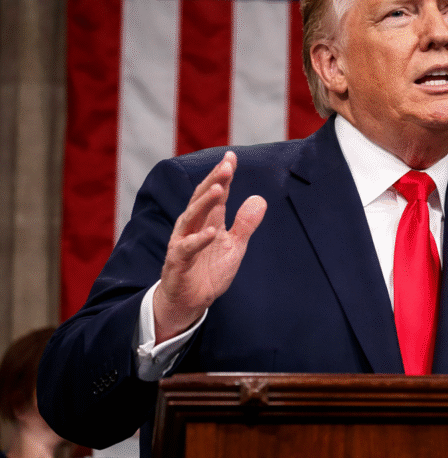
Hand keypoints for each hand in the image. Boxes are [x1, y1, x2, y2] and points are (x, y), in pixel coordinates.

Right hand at [153, 151, 266, 342]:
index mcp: (208, 220)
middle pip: (202, 198)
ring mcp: (183, 242)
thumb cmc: (210, 270)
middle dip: (214, 181)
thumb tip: (260, 199)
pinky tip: (211, 232)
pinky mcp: (178, 261)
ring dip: (204, 203)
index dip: (223, 176)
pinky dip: (199, 240)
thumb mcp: (234, 246)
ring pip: (191, 217)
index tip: (231, 156)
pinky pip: (187, 248)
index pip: (216, 193)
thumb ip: (245, 224)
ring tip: (218, 189)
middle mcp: (193, 226)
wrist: (190, 301)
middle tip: (226, 164)